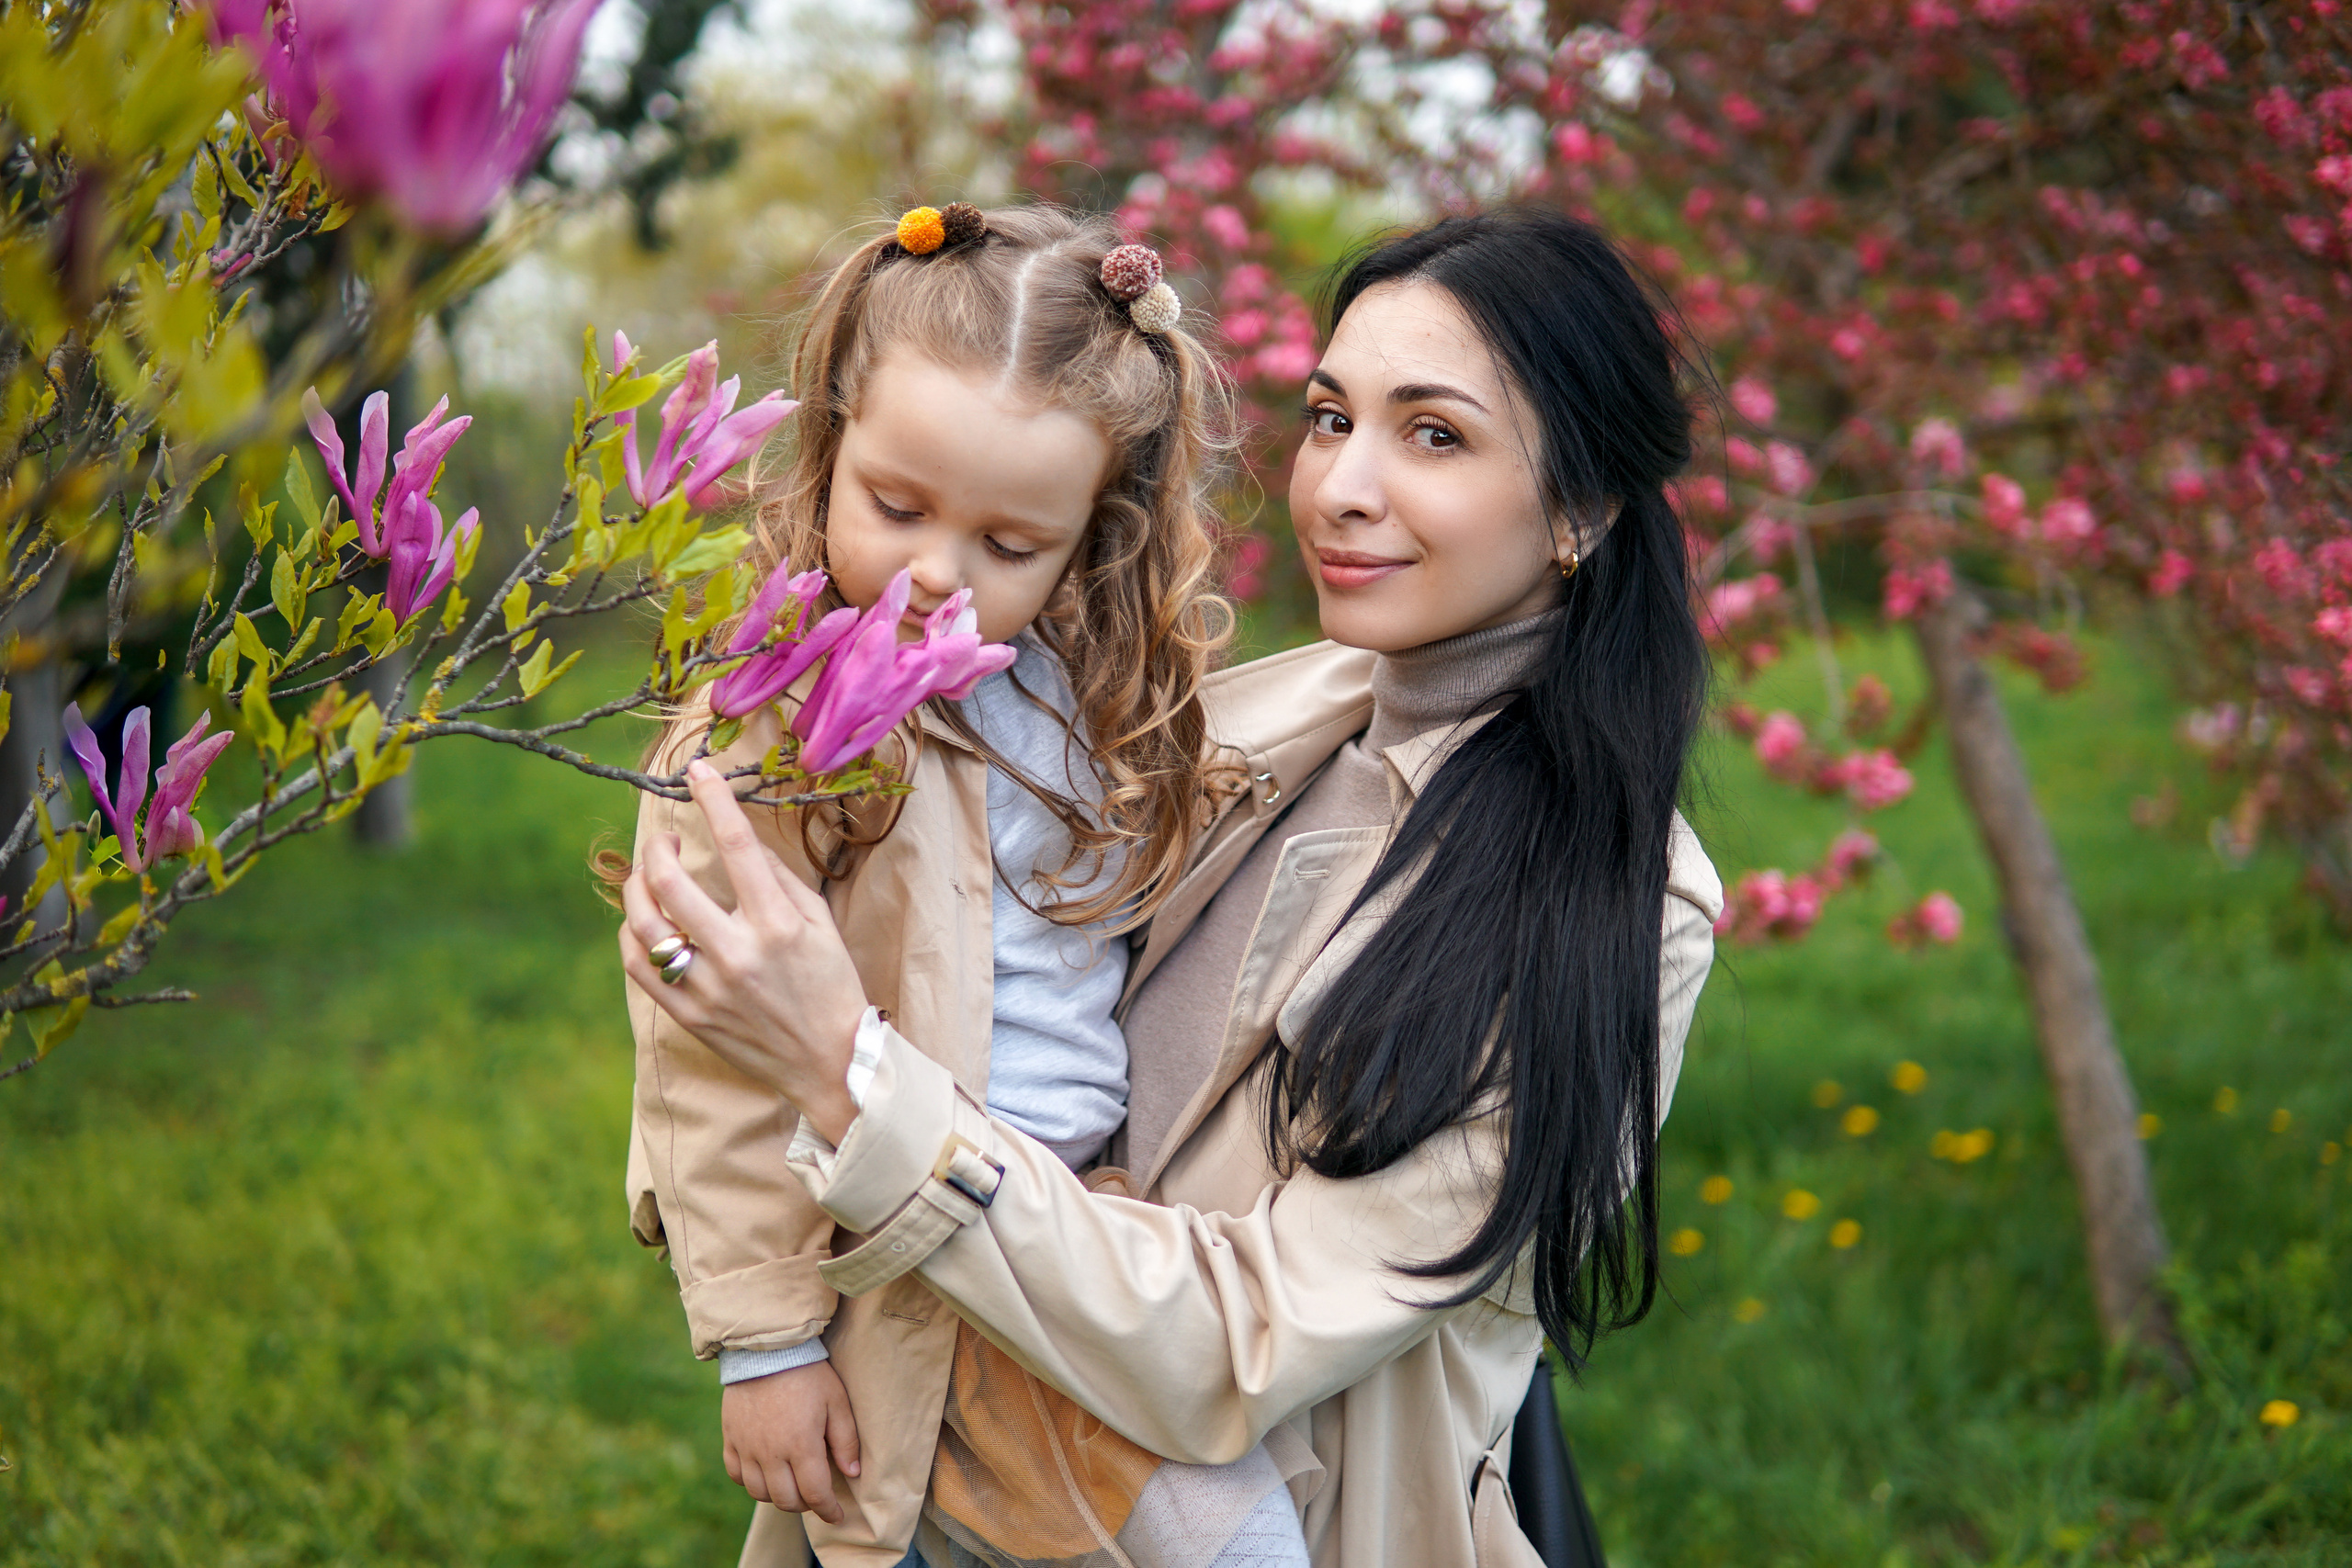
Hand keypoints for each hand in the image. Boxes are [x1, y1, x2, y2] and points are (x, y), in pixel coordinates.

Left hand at [620, 759, 867, 1141]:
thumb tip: (741, 840)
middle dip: (657, 848)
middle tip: (663, 840)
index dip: (714, 800)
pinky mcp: (690, 1015)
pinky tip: (643, 924)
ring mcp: (709, 988)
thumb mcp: (821, 924)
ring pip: (644, 925)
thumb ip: (779, 880)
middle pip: (671, 883)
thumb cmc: (832, 986)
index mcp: (778, 924)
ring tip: (647, 877)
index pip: (738, 846)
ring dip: (637, 889)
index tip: (697, 772)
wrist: (830, 1062)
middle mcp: (738, 953)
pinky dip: (632, 937)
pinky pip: (640, 968)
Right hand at [722, 1360, 862, 1523]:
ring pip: (759, 1493)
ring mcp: (747, 1447)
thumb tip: (853, 1472)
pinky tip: (765, 1473)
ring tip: (792, 1486)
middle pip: (786, 1500)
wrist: (766, 1348)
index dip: (828, 1511)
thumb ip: (846, 1439)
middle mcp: (771, 1453)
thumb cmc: (808, 1373)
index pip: (815, 1494)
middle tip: (816, 1497)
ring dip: (778, 1496)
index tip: (837, 1515)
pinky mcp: (731, 1438)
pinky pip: (736, 1474)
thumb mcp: (836, 1401)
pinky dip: (751, 1481)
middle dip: (805, 1505)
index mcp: (801, 1445)